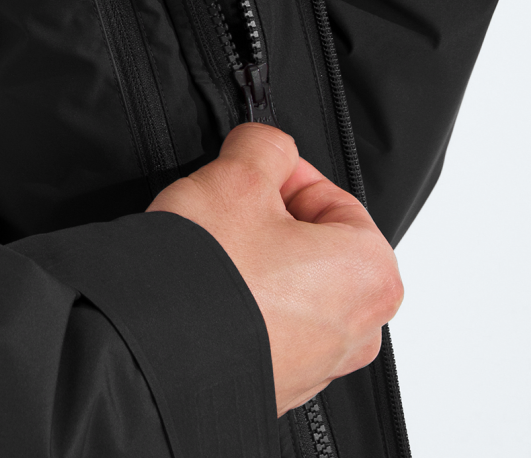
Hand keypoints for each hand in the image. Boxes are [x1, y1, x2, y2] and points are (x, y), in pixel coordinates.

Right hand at [149, 124, 401, 416]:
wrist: (159, 353)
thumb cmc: (213, 279)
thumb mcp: (238, 176)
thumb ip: (266, 145)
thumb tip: (267, 147)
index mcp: (371, 274)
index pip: (331, 197)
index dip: (283, 175)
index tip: (248, 171)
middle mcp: (359, 329)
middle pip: (316, 243)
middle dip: (271, 219)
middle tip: (229, 208)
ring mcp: (319, 365)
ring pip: (292, 285)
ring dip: (256, 260)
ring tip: (215, 250)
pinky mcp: (280, 384)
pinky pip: (270, 325)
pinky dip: (245, 302)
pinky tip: (210, 290)